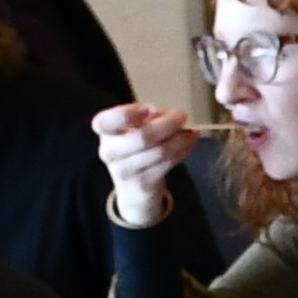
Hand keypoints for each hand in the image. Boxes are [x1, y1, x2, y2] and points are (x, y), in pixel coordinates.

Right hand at [92, 102, 199, 227]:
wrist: (133, 188)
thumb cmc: (136, 149)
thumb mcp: (136, 127)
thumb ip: (147, 117)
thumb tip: (168, 116)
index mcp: (105, 132)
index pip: (104, 122)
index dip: (127, 114)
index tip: (148, 109)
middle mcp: (109, 152)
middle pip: (142, 137)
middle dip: (167, 125)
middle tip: (182, 116)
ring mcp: (124, 171)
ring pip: (159, 151)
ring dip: (180, 139)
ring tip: (192, 132)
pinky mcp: (142, 184)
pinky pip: (167, 164)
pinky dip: (182, 151)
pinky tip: (189, 144)